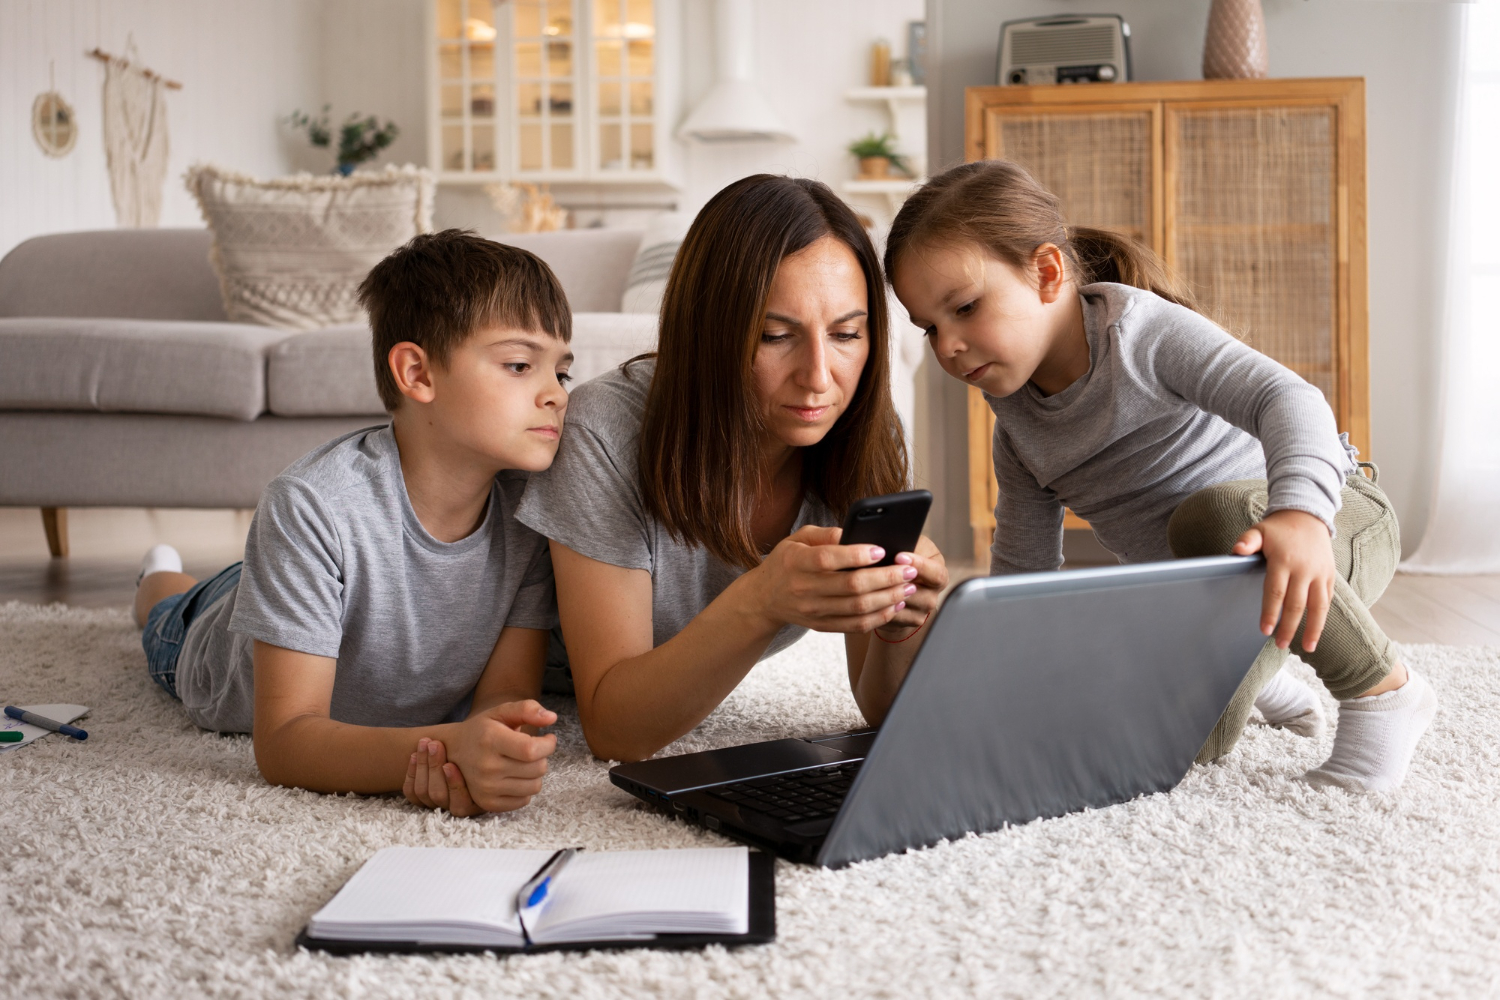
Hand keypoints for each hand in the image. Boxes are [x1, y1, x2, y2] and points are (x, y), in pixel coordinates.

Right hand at [403, 701, 556, 814]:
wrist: (453, 751)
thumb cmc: (483, 729)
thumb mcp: (501, 712)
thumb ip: (528, 709)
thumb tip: (552, 718)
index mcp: (490, 740)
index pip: (532, 750)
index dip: (548, 745)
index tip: (549, 738)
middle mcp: (486, 767)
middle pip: (538, 768)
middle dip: (542, 757)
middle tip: (532, 749)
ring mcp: (486, 788)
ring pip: (535, 786)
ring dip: (535, 773)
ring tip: (523, 762)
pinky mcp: (488, 803)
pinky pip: (524, 800)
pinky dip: (525, 789)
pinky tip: (515, 776)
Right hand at [746, 524, 917, 634]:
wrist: (765, 598)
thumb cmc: (788, 561)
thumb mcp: (798, 538)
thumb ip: (826, 534)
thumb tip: (856, 532)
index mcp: (797, 562)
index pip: (829, 559)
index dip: (857, 555)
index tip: (882, 550)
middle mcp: (804, 588)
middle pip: (851, 586)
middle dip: (885, 578)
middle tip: (909, 570)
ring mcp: (813, 611)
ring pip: (857, 608)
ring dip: (888, 598)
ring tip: (909, 587)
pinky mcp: (821, 626)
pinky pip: (854, 626)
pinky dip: (878, 617)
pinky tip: (894, 605)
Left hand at [875, 535, 946, 639]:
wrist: (896, 582)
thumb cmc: (900, 558)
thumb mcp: (906, 547)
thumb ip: (904, 546)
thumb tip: (888, 546)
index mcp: (938, 571)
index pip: (936, 573)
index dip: (919, 565)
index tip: (898, 557)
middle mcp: (934, 592)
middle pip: (923, 594)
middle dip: (898, 584)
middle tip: (879, 573)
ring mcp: (924, 609)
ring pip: (906, 606)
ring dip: (887, 596)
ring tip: (870, 583)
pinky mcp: (912, 620)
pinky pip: (895, 617)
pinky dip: (881, 607)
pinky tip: (870, 597)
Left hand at [1232, 509, 1336, 651]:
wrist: (1308, 516)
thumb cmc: (1278, 528)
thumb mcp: (1259, 530)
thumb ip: (1247, 541)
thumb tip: (1235, 551)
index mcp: (1284, 560)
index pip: (1276, 592)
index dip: (1270, 613)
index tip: (1265, 630)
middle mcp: (1304, 569)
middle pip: (1297, 604)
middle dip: (1289, 627)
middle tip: (1280, 645)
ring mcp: (1320, 573)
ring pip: (1318, 607)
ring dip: (1313, 629)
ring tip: (1307, 648)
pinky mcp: (1330, 575)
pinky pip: (1328, 600)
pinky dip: (1323, 617)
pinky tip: (1316, 632)